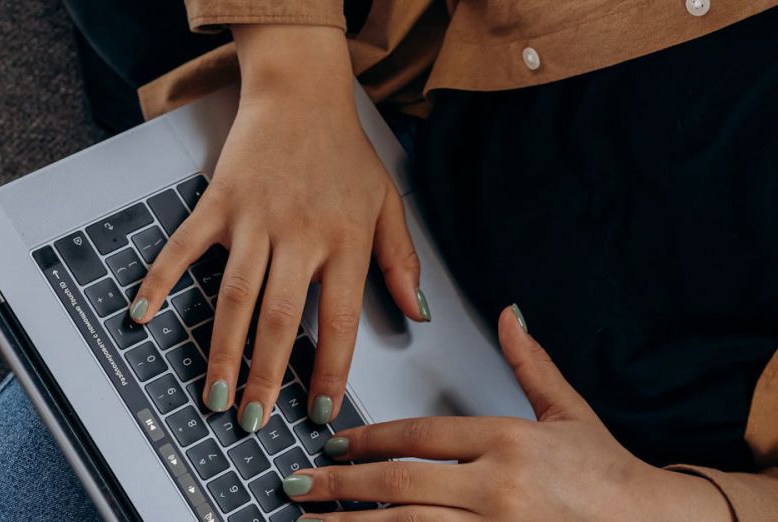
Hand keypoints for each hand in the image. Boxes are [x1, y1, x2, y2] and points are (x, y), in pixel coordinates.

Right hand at [129, 25, 426, 432]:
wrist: (301, 93)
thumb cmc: (345, 151)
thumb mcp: (387, 203)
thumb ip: (402, 262)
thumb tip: (416, 315)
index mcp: (345, 240)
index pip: (340, 319)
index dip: (329, 370)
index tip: (319, 410)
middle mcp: (299, 235)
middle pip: (279, 318)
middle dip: (265, 376)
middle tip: (253, 421)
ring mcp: (253, 219)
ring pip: (234, 296)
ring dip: (222, 351)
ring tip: (214, 396)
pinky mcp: (218, 202)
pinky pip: (184, 247)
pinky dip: (160, 280)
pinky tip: (141, 314)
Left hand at [282, 306, 732, 520]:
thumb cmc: (607, 474)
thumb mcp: (569, 411)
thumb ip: (531, 364)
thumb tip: (510, 314)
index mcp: (508, 441)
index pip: (419, 435)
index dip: (369, 439)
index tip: (333, 442)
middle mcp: (497, 486)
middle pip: (400, 482)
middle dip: (341, 484)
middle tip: (298, 483)